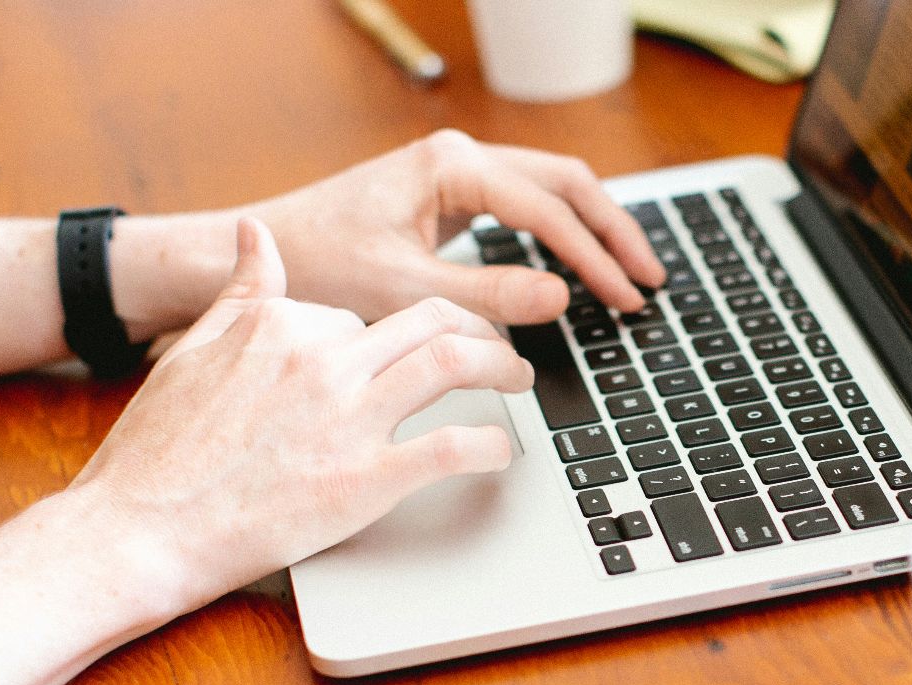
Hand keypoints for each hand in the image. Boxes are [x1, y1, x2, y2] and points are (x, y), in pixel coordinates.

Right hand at [72, 217, 533, 613]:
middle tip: (496, 346)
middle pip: (428, 320)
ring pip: (453, 364)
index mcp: (280, 324)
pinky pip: (452, 448)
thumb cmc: (156, 456)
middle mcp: (320, 359)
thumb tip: (253, 235)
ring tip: (518, 378)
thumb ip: (237, 293)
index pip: (363, 314)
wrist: (138, 530)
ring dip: (501, 365)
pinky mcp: (366, 479)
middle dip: (474, 327)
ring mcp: (347, 418)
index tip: (412, 349)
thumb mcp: (191, 353)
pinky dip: (490, 446)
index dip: (390, 336)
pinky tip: (501, 452)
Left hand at [247, 130, 666, 325]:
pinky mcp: (449, 197)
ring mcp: (455, 174)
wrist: (261, 254)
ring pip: (551, 190)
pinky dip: (561, 235)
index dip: (595, 259)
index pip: (549, 210)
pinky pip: (525, 207)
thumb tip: (560, 297)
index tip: (625, 299)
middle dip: (613, 232)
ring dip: (593, 230)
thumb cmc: (318, 264)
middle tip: (650, 281)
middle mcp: (459, 158)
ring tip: (630, 274)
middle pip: (566, 183)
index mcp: (452, 166)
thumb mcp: (404, 290)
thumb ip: (487, 294)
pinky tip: (580, 268)